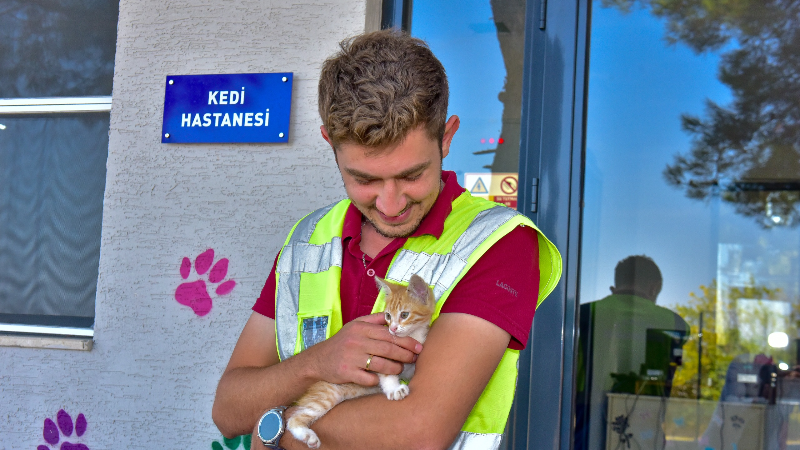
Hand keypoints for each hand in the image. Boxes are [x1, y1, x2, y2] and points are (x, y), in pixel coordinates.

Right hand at [305, 313, 421, 385]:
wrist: (318, 359)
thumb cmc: (341, 342)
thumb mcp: (355, 325)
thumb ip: (374, 320)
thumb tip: (392, 316)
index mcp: (361, 328)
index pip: (388, 334)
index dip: (406, 341)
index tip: (418, 347)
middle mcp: (357, 341)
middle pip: (388, 349)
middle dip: (405, 354)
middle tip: (414, 358)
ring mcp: (352, 357)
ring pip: (381, 364)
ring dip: (395, 368)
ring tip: (401, 368)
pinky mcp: (347, 372)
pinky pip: (369, 378)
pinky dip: (377, 379)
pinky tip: (380, 378)